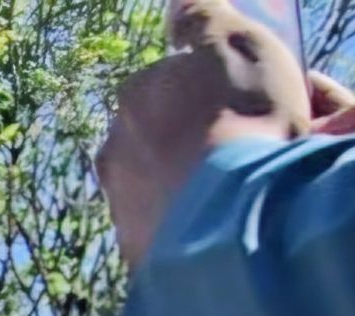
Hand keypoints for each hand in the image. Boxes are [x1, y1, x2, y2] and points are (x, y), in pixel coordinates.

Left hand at [98, 0, 316, 266]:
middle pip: (153, 136)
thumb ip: (203, 19)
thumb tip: (180, 2)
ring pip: (151, 186)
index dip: (207, 92)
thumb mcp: (236, 45)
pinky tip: (211, 229)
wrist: (232, 216)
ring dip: (179, 186)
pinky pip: (158, 234)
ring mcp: (118, 204)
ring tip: (223, 194)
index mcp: (136, 95)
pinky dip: (179, 229)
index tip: (237, 106)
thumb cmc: (242, 120)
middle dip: (183, 141)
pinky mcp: (133, 252)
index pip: (168, 82)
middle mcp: (113, 148)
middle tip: (232, 150)